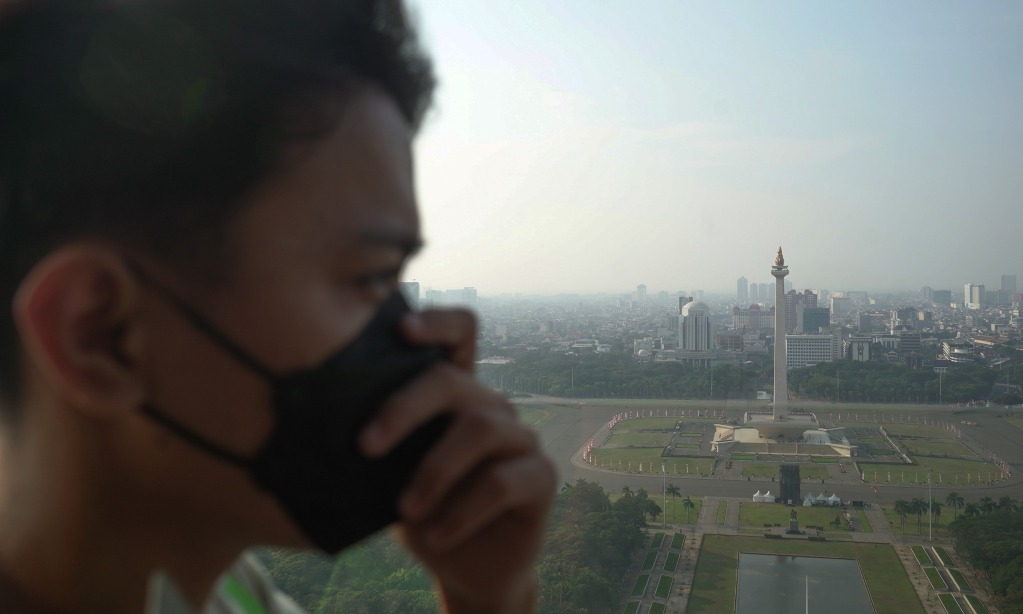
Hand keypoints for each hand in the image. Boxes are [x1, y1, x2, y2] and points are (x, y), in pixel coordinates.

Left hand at [359, 309, 554, 612]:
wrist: (461, 566)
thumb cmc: (418, 510)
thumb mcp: (388, 476)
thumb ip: (377, 445)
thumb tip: (320, 430)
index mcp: (453, 394)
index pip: (459, 334)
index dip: (437, 322)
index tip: (401, 329)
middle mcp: (489, 405)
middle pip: (453, 381)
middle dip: (404, 408)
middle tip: (364, 445)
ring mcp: (520, 437)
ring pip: (480, 428)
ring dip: (434, 470)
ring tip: (405, 510)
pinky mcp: (540, 476)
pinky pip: (503, 481)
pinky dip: (462, 510)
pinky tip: (434, 535)